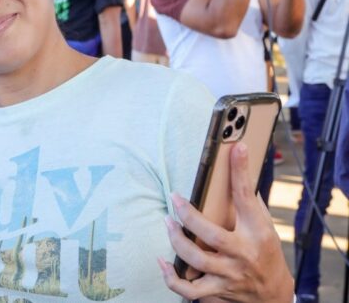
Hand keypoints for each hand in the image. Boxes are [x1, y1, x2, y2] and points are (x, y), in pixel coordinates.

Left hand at [158, 143, 293, 301]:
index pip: (247, 197)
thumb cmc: (265, 253)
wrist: (273, 295)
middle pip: (211, 235)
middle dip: (188, 216)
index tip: (237, 148)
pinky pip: (188, 289)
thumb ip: (250, 204)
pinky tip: (162, 263)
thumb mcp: (265, 227)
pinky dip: (171, 278)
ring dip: (176, 241)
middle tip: (174, 199)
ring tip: (168, 223)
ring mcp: (229, 275)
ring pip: (195, 260)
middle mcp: (243, 254)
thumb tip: (237, 168)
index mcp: (257, 233)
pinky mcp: (217, 291)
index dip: (240, 171)